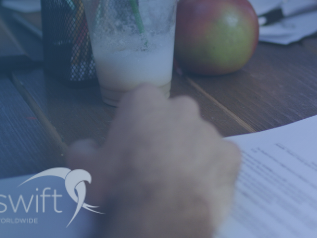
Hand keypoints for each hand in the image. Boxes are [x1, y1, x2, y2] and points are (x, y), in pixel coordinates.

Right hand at [67, 84, 240, 237]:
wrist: (161, 216)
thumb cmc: (120, 185)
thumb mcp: (85, 168)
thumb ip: (84, 150)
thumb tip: (86, 146)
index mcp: (146, 102)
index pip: (140, 100)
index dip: (134, 122)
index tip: (129, 143)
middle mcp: (182, 109)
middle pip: (174, 116)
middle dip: (167, 133)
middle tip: (154, 163)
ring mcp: (210, 131)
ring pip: (200, 138)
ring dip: (191, 153)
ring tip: (178, 182)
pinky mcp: (232, 155)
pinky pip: (222, 158)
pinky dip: (214, 170)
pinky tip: (201, 189)